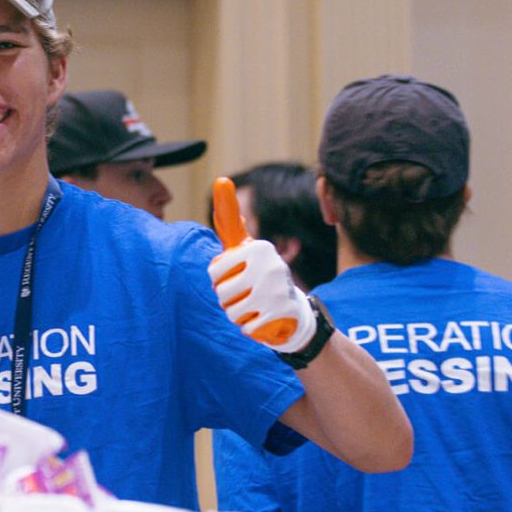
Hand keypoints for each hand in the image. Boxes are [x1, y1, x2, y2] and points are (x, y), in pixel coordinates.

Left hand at [209, 178, 313, 352]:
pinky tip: (261, 320)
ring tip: (251, 306)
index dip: (218, 275)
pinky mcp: (280, 312)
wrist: (294, 313)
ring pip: (230, 310)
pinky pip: (246, 326)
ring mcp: (275, 288)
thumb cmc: (261, 277)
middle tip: (242, 294)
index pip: (217, 267)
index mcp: (257, 248)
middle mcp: (268, 264)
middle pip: (220, 290)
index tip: (226, 265)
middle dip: (226, 297)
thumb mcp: (249, 250)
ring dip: (236, 313)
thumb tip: (222, 183)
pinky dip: (249, 327)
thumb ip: (234, 226)